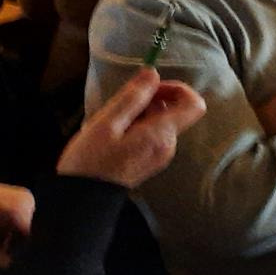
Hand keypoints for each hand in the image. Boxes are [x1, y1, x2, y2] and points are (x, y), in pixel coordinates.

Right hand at [58, 68, 205, 188]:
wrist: (81, 201)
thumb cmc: (89, 162)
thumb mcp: (106, 123)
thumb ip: (133, 97)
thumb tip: (153, 73)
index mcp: (162, 135)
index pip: (194, 104)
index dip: (177, 88)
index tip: (150, 88)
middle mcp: (168, 146)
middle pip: (174, 110)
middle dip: (150, 101)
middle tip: (119, 108)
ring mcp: (161, 155)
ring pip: (161, 121)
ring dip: (140, 114)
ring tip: (111, 124)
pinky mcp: (150, 161)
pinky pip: (152, 134)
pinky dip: (137, 127)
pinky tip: (113, 135)